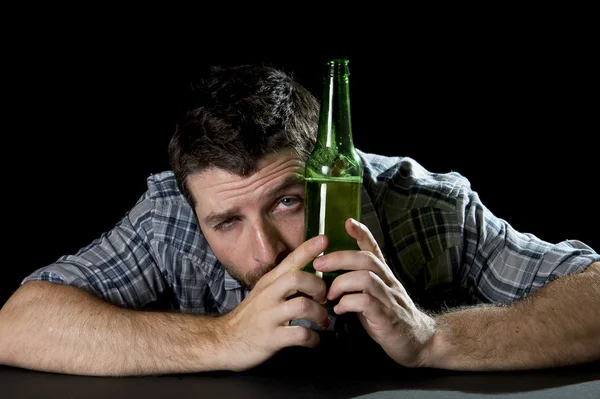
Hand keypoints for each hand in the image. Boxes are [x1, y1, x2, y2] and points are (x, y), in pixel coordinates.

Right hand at [220, 235, 329, 371]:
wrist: (225, 341)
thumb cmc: (251, 316)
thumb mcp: (264, 293)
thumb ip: (285, 283)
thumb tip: (313, 277)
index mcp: (269, 282)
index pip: (290, 260)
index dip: (308, 249)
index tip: (324, 239)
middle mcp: (268, 295)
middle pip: (298, 278)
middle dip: (318, 287)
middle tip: (323, 299)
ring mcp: (269, 316)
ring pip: (302, 306)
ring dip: (319, 314)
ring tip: (322, 321)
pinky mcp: (271, 338)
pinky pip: (300, 335)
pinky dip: (313, 339)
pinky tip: (313, 340)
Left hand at [313, 218, 435, 367]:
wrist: (419, 342)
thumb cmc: (389, 316)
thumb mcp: (374, 294)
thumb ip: (357, 282)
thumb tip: (329, 273)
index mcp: (383, 275)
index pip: (373, 247)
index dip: (362, 233)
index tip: (348, 221)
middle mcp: (388, 282)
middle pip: (365, 259)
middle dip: (339, 257)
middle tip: (318, 264)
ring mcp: (389, 299)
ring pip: (366, 278)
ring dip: (341, 283)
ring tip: (329, 294)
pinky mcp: (387, 318)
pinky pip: (366, 303)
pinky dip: (348, 303)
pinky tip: (339, 309)